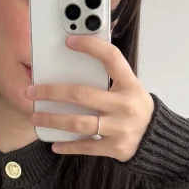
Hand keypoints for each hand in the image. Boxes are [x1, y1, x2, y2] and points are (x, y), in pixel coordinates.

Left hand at [25, 35, 154, 161]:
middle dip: (51, 92)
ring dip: (53, 120)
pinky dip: (68, 146)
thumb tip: (76, 64)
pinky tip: (54, 143)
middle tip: (31, 91)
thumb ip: (110, 78)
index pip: (111, 58)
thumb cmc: (137, 108)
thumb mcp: (131, 88)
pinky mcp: (115, 147)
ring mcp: (120, 128)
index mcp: (131, 85)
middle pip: (81, 94)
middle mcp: (125, 106)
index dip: (90, 46)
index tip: (69, 41)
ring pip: (78, 123)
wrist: (157, 138)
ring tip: (36, 117)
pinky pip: (86, 146)